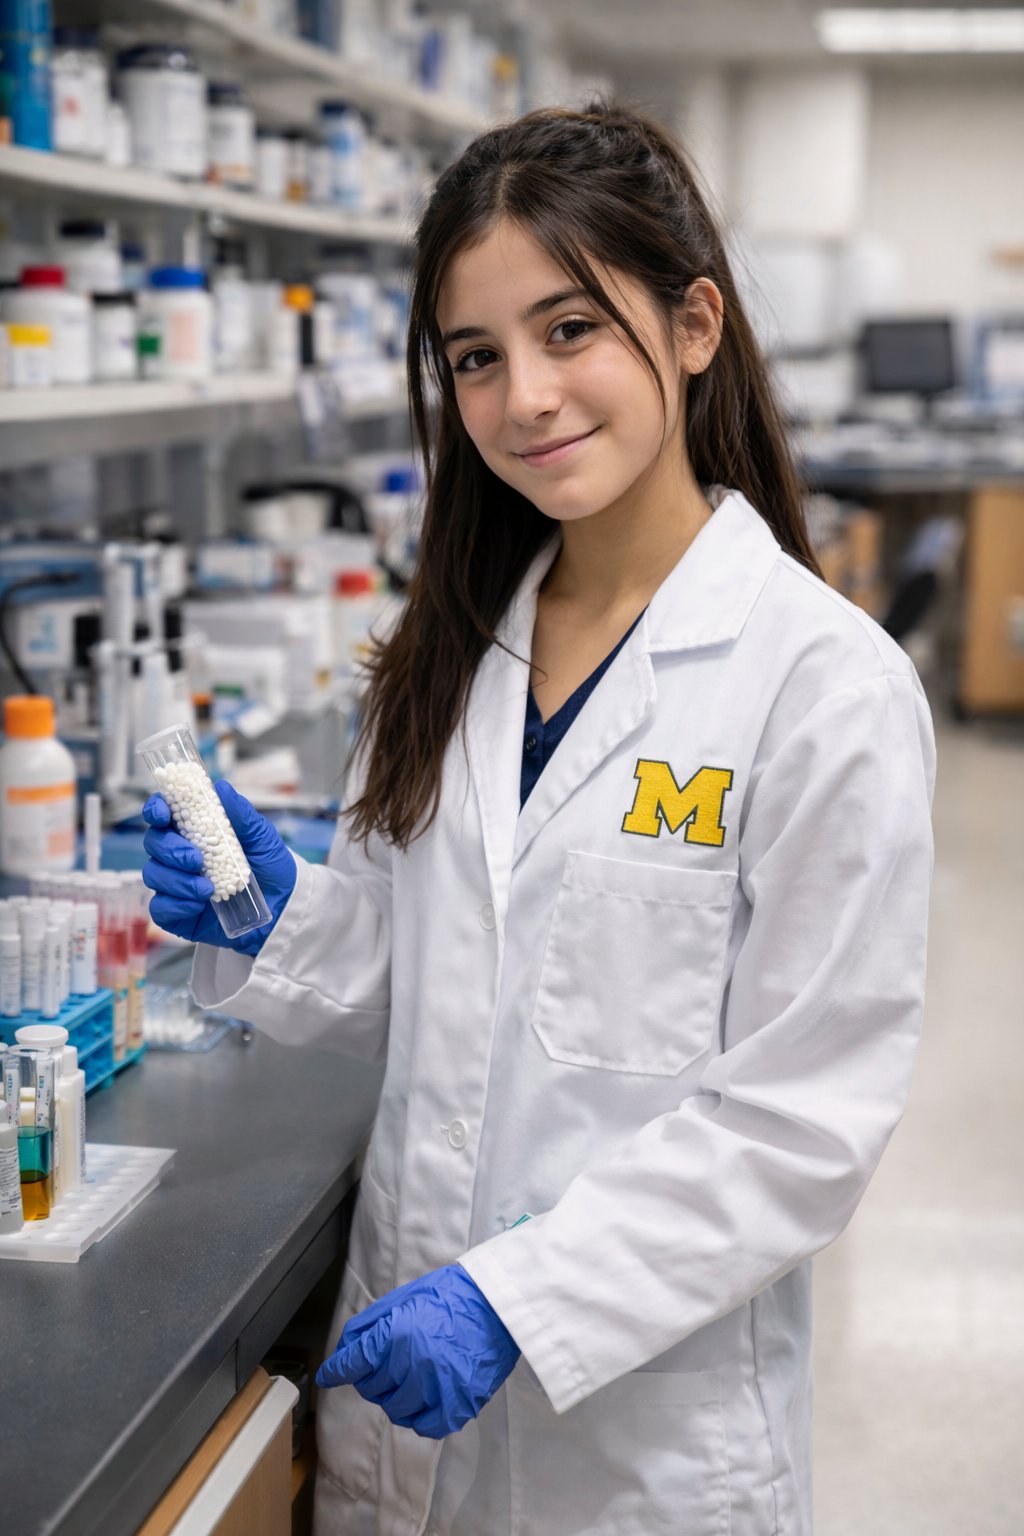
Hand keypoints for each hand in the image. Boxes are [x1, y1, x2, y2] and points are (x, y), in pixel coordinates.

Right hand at [142, 780, 295, 955]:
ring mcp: (175, 884)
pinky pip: (160, 908)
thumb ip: (241, 814)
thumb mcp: (261, 838)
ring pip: (153, 875)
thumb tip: (221, 787)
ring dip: (177, 880)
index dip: (156, 810)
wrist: (282, 905)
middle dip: (170, 850)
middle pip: (154, 843)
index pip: (163, 814)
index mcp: (195, 831)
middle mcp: (179, 855)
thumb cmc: (269, 865)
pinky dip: (176, 905)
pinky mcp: (176, 913)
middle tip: (196, 860)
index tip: (162, 814)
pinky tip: (197, 905)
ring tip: (207, 889)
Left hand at [315, 1264, 520, 1438]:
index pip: (353, 1363)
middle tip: (386, 1364)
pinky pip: (425, 1427)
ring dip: (395, 1397)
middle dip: (372, 1378)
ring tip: (409, 1378)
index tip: (328, 1377)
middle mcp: (414, 1363)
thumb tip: (340, 1354)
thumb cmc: (448, 1296)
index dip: (336, 1371)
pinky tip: (424, 1398)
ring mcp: (438, 1387)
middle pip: (372, 1388)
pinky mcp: (459, 1404)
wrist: (496, 1303)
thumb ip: (367, 1327)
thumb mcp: (402, 1299)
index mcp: (398, 1334)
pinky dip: (419, 1417)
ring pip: (396, 1410)